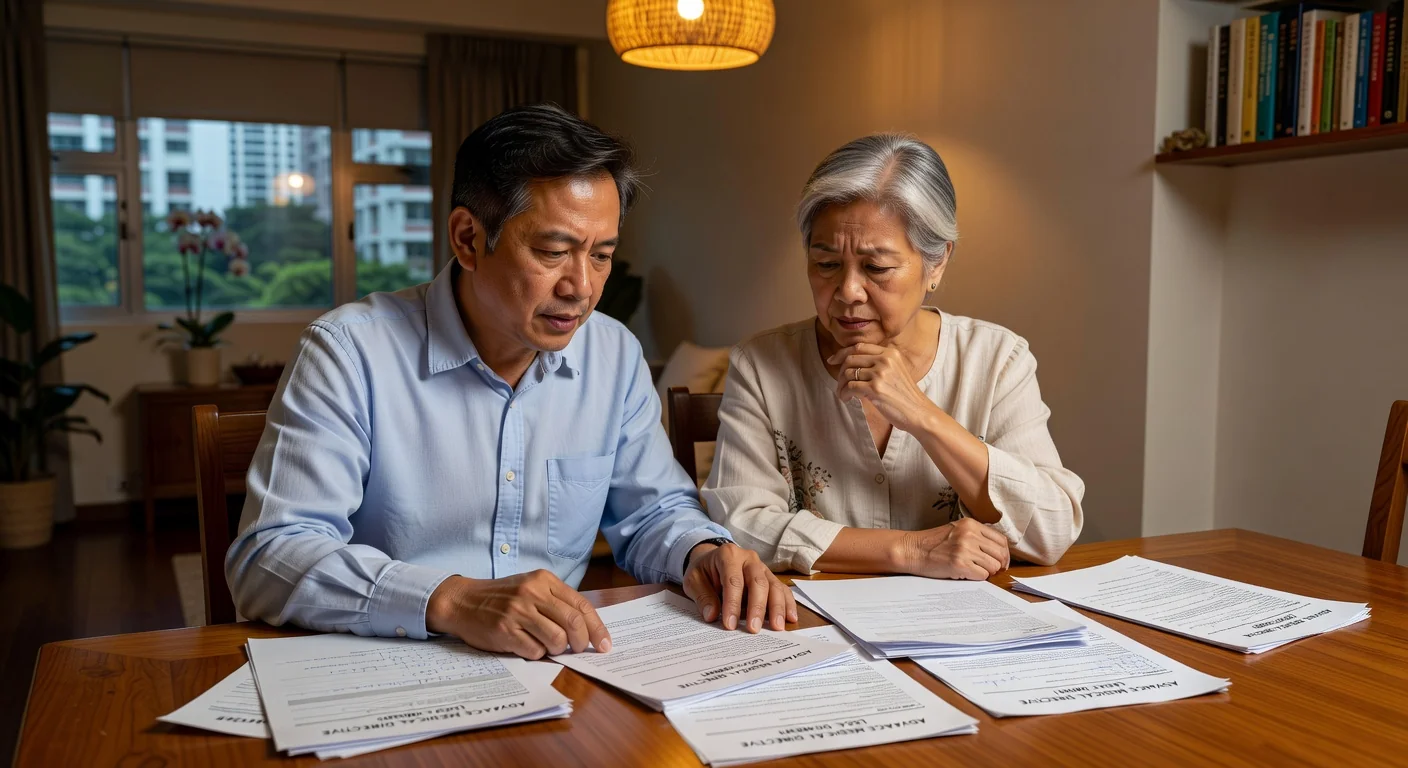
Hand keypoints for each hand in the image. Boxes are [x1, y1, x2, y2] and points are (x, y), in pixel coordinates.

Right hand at [426, 570, 611, 659]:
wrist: (463, 601)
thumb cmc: (502, 598)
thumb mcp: (531, 587)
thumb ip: (556, 601)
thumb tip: (587, 628)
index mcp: (544, 580)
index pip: (581, 605)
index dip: (597, 628)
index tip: (605, 644)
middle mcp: (533, 592)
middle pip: (573, 623)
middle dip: (582, 642)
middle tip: (578, 650)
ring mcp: (518, 611)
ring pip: (556, 640)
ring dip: (557, 650)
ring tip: (547, 647)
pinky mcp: (505, 630)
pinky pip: (534, 651)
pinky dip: (536, 654)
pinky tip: (527, 646)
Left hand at [683, 542, 797, 631]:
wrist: (712, 559)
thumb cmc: (704, 571)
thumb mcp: (693, 580)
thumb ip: (702, 596)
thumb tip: (712, 616)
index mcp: (728, 555)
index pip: (733, 581)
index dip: (732, 604)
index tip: (730, 625)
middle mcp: (749, 558)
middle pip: (758, 582)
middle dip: (757, 607)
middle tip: (754, 629)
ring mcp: (762, 567)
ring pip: (774, 586)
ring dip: (777, 607)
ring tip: (777, 627)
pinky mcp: (770, 577)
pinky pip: (782, 589)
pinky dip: (788, 604)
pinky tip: (791, 618)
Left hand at [828, 342, 937, 433]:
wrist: (919, 412)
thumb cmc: (905, 395)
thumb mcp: (895, 371)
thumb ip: (878, 363)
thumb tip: (850, 363)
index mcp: (890, 353)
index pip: (859, 347)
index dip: (842, 353)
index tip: (832, 360)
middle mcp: (885, 359)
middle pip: (850, 359)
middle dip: (840, 372)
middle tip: (839, 384)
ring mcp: (880, 373)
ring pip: (848, 373)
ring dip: (841, 385)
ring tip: (843, 394)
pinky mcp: (875, 388)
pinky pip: (850, 387)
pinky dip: (844, 393)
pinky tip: (847, 399)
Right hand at [895, 518, 1010, 579]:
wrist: (912, 550)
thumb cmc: (933, 543)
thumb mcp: (957, 530)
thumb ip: (976, 536)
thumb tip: (999, 552)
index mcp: (971, 524)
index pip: (1001, 540)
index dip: (1005, 554)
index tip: (1001, 561)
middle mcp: (970, 534)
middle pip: (1000, 553)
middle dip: (998, 565)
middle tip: (991, 570)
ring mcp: (965, 549)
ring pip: (993, 566)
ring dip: (986, 572)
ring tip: (973, 570)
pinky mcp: (960, 564)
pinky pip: (982, 575)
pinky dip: (977, 577)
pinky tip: (966, 573)